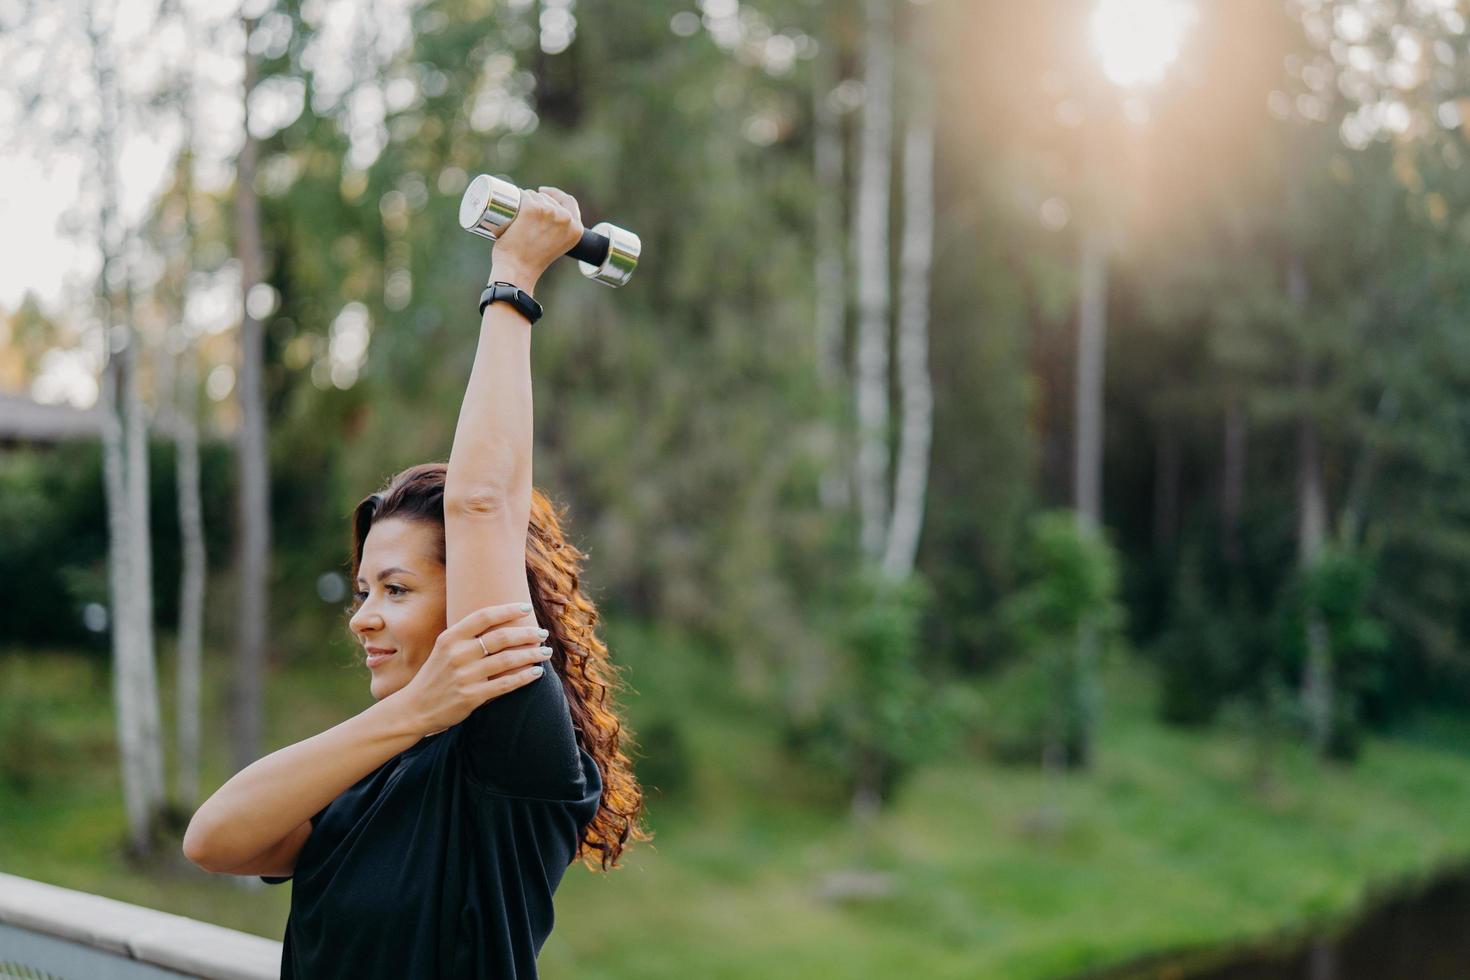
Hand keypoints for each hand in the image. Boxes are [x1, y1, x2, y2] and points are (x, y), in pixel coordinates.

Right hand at [399, 603, 552, 735]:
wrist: (414, 708)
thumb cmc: (435, 675)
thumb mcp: (443, 649)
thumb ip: (466, 636)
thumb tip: (501, 621)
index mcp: (450, 638)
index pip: (484, 616)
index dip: (508, 610)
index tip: (526, 607)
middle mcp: (457, 654)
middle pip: (501, 637)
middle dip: (527, 634)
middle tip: (543, 633)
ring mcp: (464, 676)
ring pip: (508, 660)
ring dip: (531, 654)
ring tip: (546, 652)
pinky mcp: (471, 697)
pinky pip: (505, 684)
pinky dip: (524, 677)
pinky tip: (537, 672)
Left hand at [490, 185, 584, 290]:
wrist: (517, 269)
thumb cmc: (531, 262)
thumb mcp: (556, 246)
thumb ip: (558, 231)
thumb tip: (547, 218)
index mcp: (576, 229)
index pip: (569, 201)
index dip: (556, 195)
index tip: (543, 193)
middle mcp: (566, 218)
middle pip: (549, 198)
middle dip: (535, 200)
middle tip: (522, 215)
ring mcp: (549, 211)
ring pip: (534, 195)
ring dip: (524, 201)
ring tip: (516, 218)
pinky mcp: (532, 208)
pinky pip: (522, 195)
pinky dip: (515, 200)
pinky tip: (511, 208)